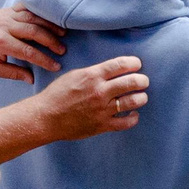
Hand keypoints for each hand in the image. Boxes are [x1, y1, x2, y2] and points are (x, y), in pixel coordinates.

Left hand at [0, 6, 69, 83]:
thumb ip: (12, 73)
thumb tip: (31, 79)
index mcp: (1, 43)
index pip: (28, 52)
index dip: (44, 59)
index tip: (56, 66)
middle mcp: (6, 27)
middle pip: (34, 32)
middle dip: (51, 41)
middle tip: (62, 50)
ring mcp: (8, 16)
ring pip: (33, 18)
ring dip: (50, 25)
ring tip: (63, 33)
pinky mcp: (8, 10)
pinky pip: (27, 8)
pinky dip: (40, 12)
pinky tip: (51, 17)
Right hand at [34, 55, 149, 138]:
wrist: (46, 117)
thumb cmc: (57, 94)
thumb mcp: (74, 75)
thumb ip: (94, 73)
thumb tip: (112, 71)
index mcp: (92, 76)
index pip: (120, 65)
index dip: (134, 63)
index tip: (137, 64)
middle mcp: (100, 91)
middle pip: (132, 82)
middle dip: (142, 80)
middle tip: (143, 81)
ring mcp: (102, 110)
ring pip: (133, 101)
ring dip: (141, 98)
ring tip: (141, 97)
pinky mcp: (102, 125)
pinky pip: (125, 122)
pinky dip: (133, 118)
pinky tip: (133, 114)